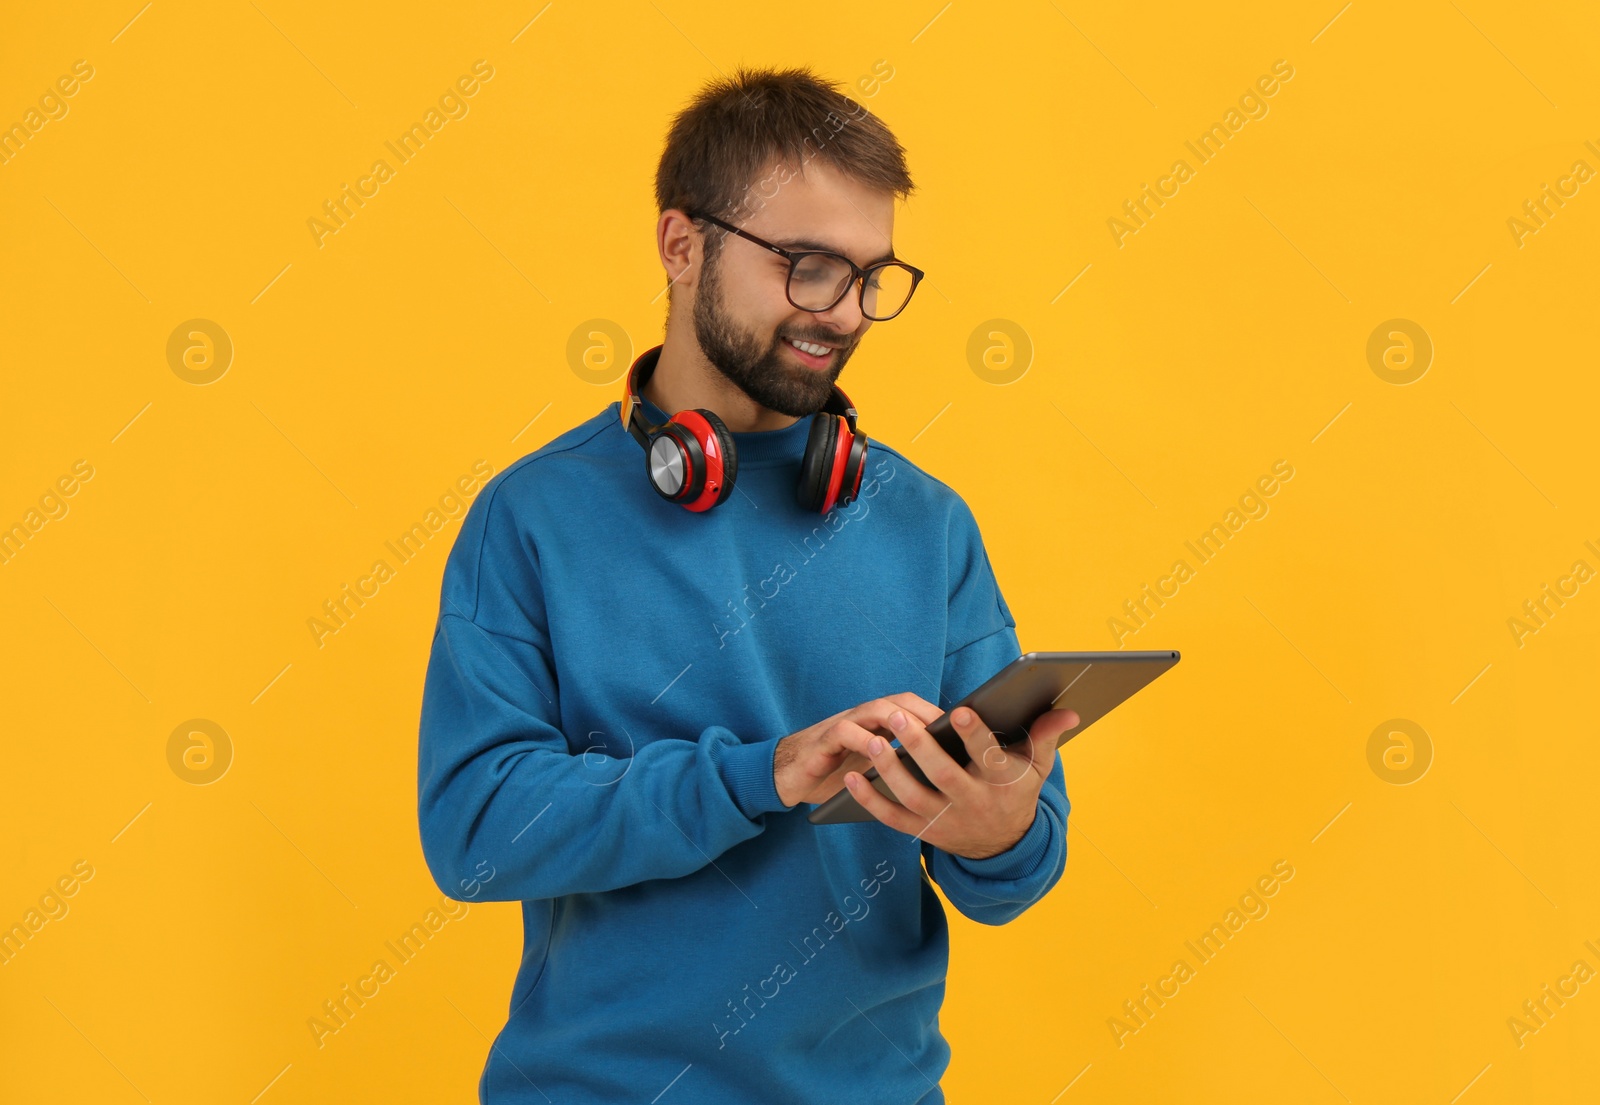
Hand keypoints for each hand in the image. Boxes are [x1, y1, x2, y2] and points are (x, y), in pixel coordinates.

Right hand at [774, 693, 944, 807]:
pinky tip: (878, 752)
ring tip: (917, 734)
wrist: (789, 777)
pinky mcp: (822, 742)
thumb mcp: (873, 768)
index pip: (911, 707)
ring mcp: (842, 726)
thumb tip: (942, 773)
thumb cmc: (836, 773)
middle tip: (945, 729)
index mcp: (877, 723)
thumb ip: (899, 762)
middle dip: (923, 713)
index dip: (936, 714)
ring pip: (873, 710)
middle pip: (898, 703)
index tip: (961, 729)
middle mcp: (862, 719)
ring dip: (897, 719)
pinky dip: (862, 740)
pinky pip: (844, 733)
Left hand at [843, 705, 1079, 859]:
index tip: (962, 712)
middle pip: (942, 776)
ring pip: (912, 797)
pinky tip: (850, 776)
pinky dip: (869, 799)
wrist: (1003, 845)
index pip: (989, 758)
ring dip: (889, 771)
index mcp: (1000, 784)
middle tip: (897, 716)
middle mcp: (971, 803)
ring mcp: (943, 820)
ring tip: (872, 741)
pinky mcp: (922, 831)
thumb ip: (1046, 736)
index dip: (977, 736)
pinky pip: (891, 817)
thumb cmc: (1016, 791)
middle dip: (919, 746)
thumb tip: (1068, 710)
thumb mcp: (1036, 767)